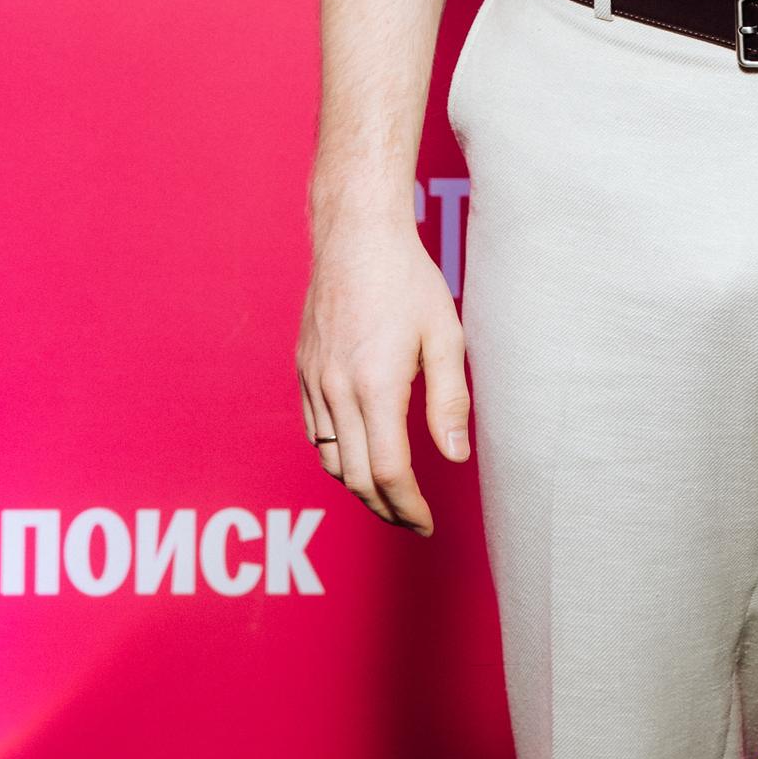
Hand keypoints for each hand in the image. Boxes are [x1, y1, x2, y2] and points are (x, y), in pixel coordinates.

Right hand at [296, 224, 472, 534]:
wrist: (356, 235)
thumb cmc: (407, 280)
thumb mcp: (445, 335)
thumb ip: (450, 401)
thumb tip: (454, 458)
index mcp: (376, 385)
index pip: (388, 472)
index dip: (408, 508)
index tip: (426, 523)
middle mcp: (338, 390)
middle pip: (356, 478)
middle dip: (385, 509)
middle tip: (411, 520)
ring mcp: (315, 380)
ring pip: (330, 461)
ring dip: (359, 487)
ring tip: (390, 494)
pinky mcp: (303, 370)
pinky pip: (314, 432)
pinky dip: (337, 456)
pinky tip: (360, 452)